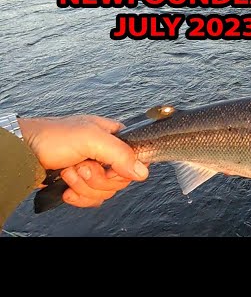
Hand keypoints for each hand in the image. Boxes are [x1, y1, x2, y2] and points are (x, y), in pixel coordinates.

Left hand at [19, 115, 148, 208]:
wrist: (23, 152)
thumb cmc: (53, 137)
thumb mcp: (91, 139)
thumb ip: (120, 153)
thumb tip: (142, 172)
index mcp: (114, 137)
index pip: (136, 158)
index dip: (125, 169)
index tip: (109, 167)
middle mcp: (107, 154)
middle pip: (120, 180)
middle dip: (97, 178)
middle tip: (81, 166)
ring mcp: (94, 170)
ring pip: (105, 191)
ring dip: (84, 186)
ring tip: (68, 172)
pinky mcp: (81, 184)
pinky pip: (92, 199)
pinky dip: (78, 197)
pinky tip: (66, 188)